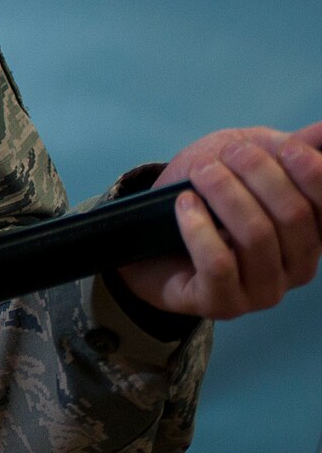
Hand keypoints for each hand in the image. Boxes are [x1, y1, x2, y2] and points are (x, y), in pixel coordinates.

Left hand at [115, 122, 321, 319]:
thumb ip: (284, 148)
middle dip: (260, 175)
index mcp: (311, 234)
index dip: (313, 176)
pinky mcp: (222, 305)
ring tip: (202, 172)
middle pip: (293, 217)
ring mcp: (262, 291)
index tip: (285, 147)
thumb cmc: (204, 200)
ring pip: (256, 237)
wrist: (146, 242)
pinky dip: (199, 227)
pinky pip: (219, 264)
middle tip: (229, 152)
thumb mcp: (241, 163)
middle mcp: (297, 267)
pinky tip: (184, 204)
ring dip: (226, 195)